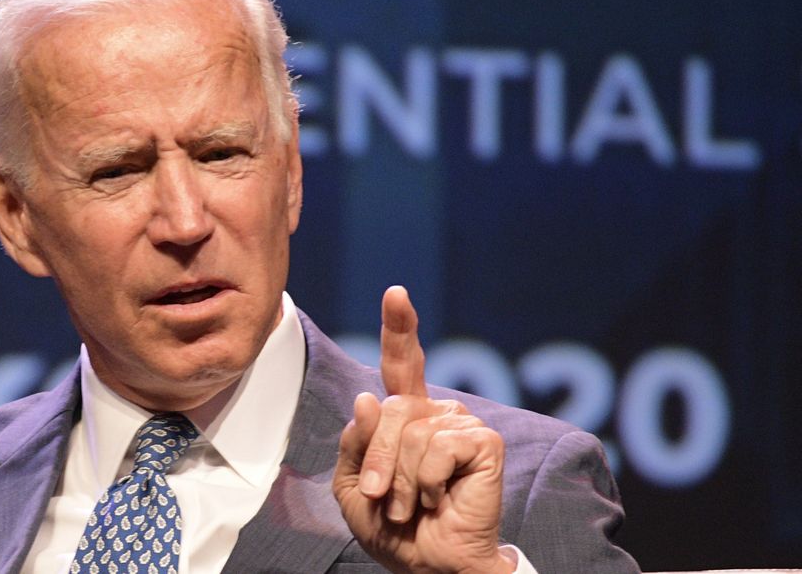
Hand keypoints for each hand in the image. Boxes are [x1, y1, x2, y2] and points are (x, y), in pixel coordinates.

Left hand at [333, 286, 509, 573]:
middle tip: (385, 499)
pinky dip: (429, 481)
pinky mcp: (484, 443)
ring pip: (411, 431)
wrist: (428, 566)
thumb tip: (371, 398)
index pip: (401, 364)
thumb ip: (357, 443)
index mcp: (406, 416)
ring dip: (403, 480)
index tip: (396, 293)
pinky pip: (439, 447)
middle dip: (379, 460)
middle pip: (390, 409)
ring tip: (414, 506)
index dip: (399, 328)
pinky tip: (441, 500)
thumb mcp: (355, 485)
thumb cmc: (395, 530)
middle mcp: (436, 413)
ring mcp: (462, 424)